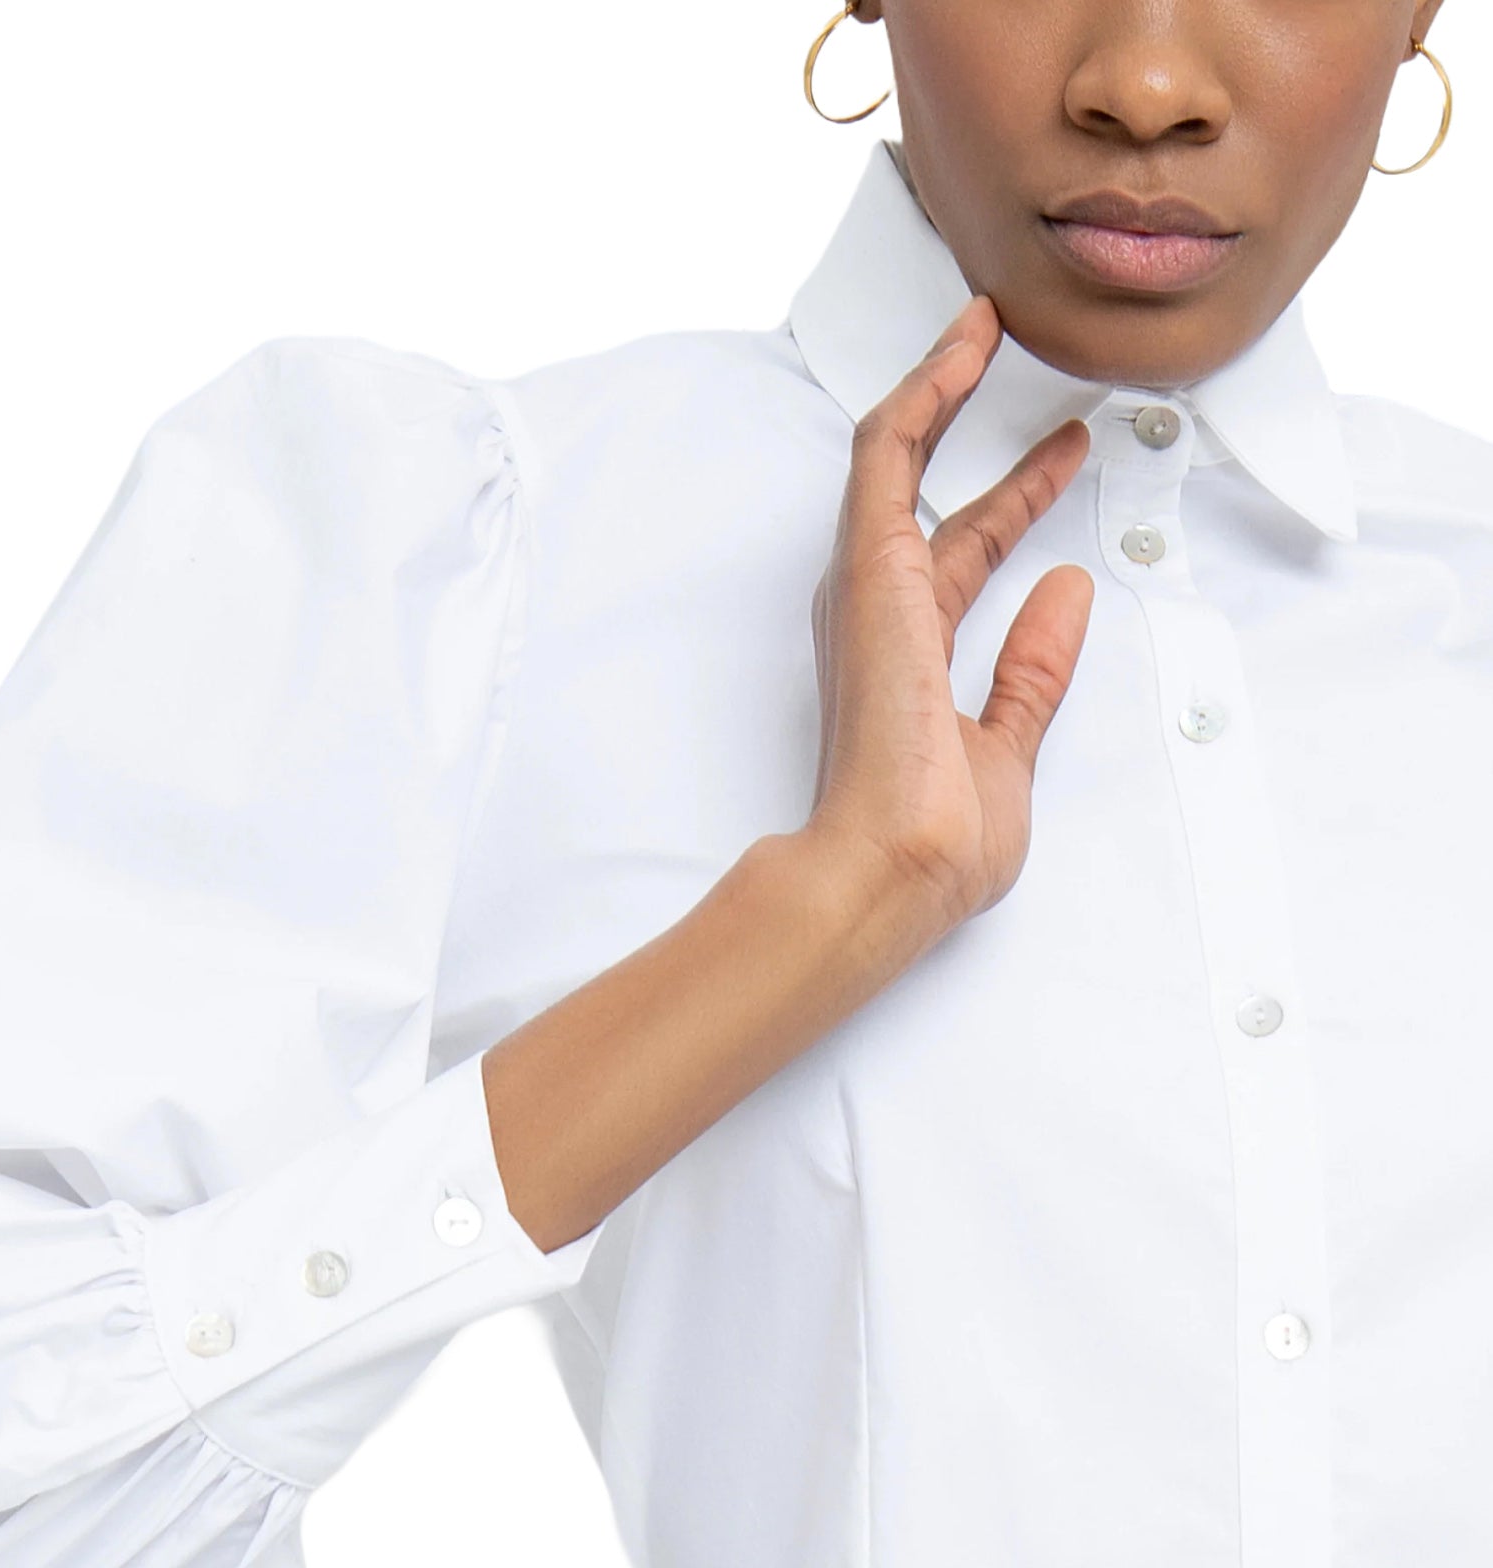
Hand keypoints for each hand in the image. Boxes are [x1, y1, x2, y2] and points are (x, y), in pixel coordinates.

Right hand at [803, 292, 1093, 945]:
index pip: (967, 557)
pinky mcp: (869, 568)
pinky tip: (962, 348)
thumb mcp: (1010, 751)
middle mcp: (881, 614)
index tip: (1065, 459)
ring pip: (896, 455)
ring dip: (939, 386)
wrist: (894, 869)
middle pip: (934, 498)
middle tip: (1019, 366)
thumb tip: (1069, 594)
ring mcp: (870, 587)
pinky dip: (924, 394)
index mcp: (910, 658)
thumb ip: (1033, 672)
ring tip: (983, 326)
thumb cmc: (936, 839)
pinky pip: (888, 453)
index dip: (1017, 502)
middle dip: (975, 430)